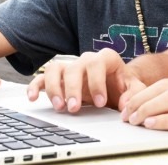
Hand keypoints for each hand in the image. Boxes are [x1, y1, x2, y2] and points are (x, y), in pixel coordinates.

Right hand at [27, 48, 145, 112]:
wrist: (116, 84)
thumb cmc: (123, 85)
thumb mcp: (134, 87)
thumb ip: (134, 93)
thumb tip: (126, 104)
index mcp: (106, 58)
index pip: (97, 63)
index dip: (97, 82)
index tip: (100, 102)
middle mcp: (86, 60)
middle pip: (74, 67)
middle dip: (73, 89)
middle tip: (74, 108)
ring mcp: (70, 67)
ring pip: (55, 69)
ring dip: (54, 88)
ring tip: (59, 107)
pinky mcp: (59, 77)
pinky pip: (42, 77)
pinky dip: (35, 86)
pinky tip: (33, 98)